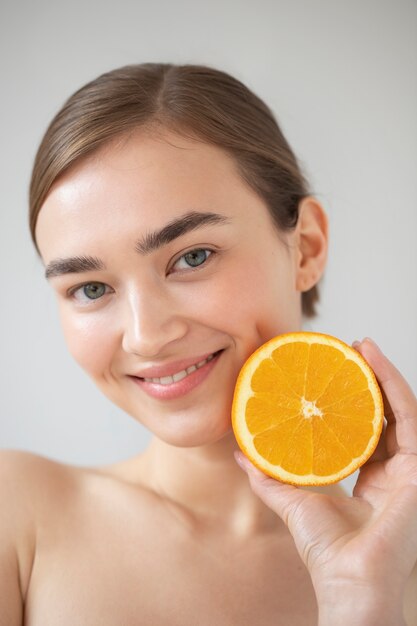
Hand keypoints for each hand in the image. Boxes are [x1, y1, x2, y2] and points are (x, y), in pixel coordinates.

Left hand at [235, 337, 416, 623]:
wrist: (348, 579)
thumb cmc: (325, 549)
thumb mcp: (292, 501)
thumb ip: (268, 476)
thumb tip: (238, 454)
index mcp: (373, 480)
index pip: (367, 430)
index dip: (355, 401)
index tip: (334, 374)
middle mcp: (395, 472)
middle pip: (386, 415)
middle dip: (372, 380)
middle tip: (352, 349)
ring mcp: (411, 470)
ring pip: (402, 410)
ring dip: (384, 374)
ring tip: (364, 346)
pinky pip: (408, 418)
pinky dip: (394, 387)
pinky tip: (376, 363)